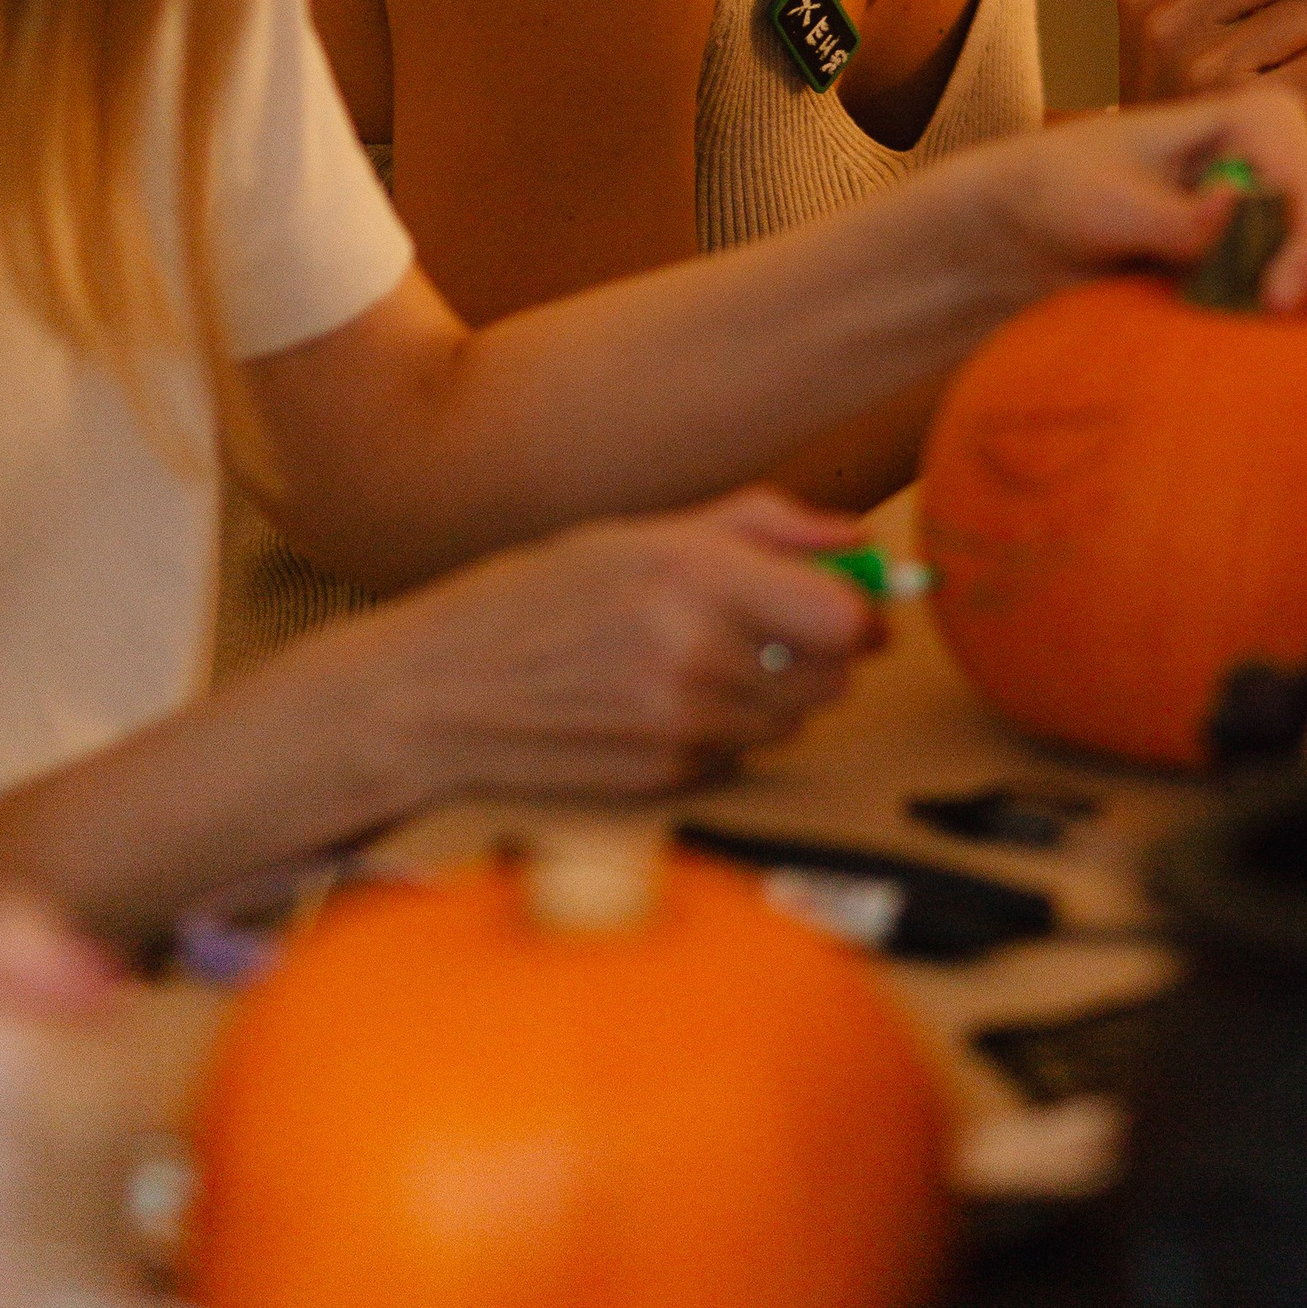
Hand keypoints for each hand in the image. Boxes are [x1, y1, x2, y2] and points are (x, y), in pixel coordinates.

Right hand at [365, 486, 883, 805]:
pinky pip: (743, 754)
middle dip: (822, 654)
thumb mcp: (647, 532)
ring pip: (795, 720)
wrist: (442, 692)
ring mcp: (683, 728)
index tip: (854, 605)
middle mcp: (698, 656)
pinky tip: (662, 702)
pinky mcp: (669, 779)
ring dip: (775, 694)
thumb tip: (858, 541)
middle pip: (835, 677)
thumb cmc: (543, 595)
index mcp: (697, 575)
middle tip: (774, 629)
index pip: (846, 620)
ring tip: (701, 660)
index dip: (864, 613)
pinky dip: (726, 730)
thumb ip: (766, 527)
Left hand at [973, 84, 1306, 314]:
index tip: (1278, 302)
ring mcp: (1280, 206)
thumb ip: (1173, 218)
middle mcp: (1281, 158)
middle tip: (1299, 323)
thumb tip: (1233, 206)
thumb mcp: (1106, 206)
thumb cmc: (1058, 194)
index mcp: (1252, 120)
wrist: (1026, 229)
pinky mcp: (1265, 254)